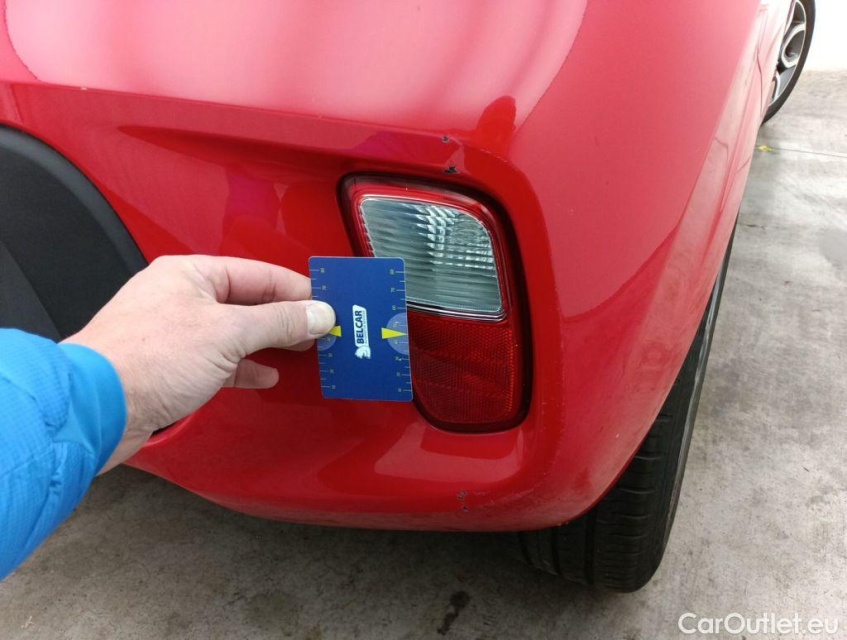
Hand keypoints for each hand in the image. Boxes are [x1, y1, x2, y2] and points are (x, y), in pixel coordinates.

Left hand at [64, 255, 334, 472]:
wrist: (95, 408)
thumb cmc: (144, 359)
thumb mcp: (228, 333)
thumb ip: (278, 322)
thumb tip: (316, 313)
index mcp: (190, 274)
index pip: (258, 274)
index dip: (297, 290)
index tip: (326, 305)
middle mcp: (180, 298)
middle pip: (247, 302)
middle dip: (285, 317)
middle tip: (319, 327)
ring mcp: (175, 333)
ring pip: (234, 332)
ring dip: (268, 342)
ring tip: (301, 348)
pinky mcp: (171, 367)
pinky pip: (220, 359)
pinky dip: (246, 366)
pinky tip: (265, 374)